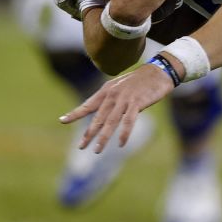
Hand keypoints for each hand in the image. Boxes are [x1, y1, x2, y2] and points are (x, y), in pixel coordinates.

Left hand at [59, 62, 175, 152]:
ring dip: (103, 137)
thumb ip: (112, 100)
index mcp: (107, 90)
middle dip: (89, 133)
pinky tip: (121, 143)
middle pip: (98, 117)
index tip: (62, 120)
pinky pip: (129, 121)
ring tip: (97, 150)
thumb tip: (105, 115)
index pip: (88, 104)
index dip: (75, 113)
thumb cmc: (140, 81)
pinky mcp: (137, 102)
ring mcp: (124, 98)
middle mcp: (112, 94)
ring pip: (110, 122)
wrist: (159, 72)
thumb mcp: (121, 87)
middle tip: (82, 146)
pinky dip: (124, 133)